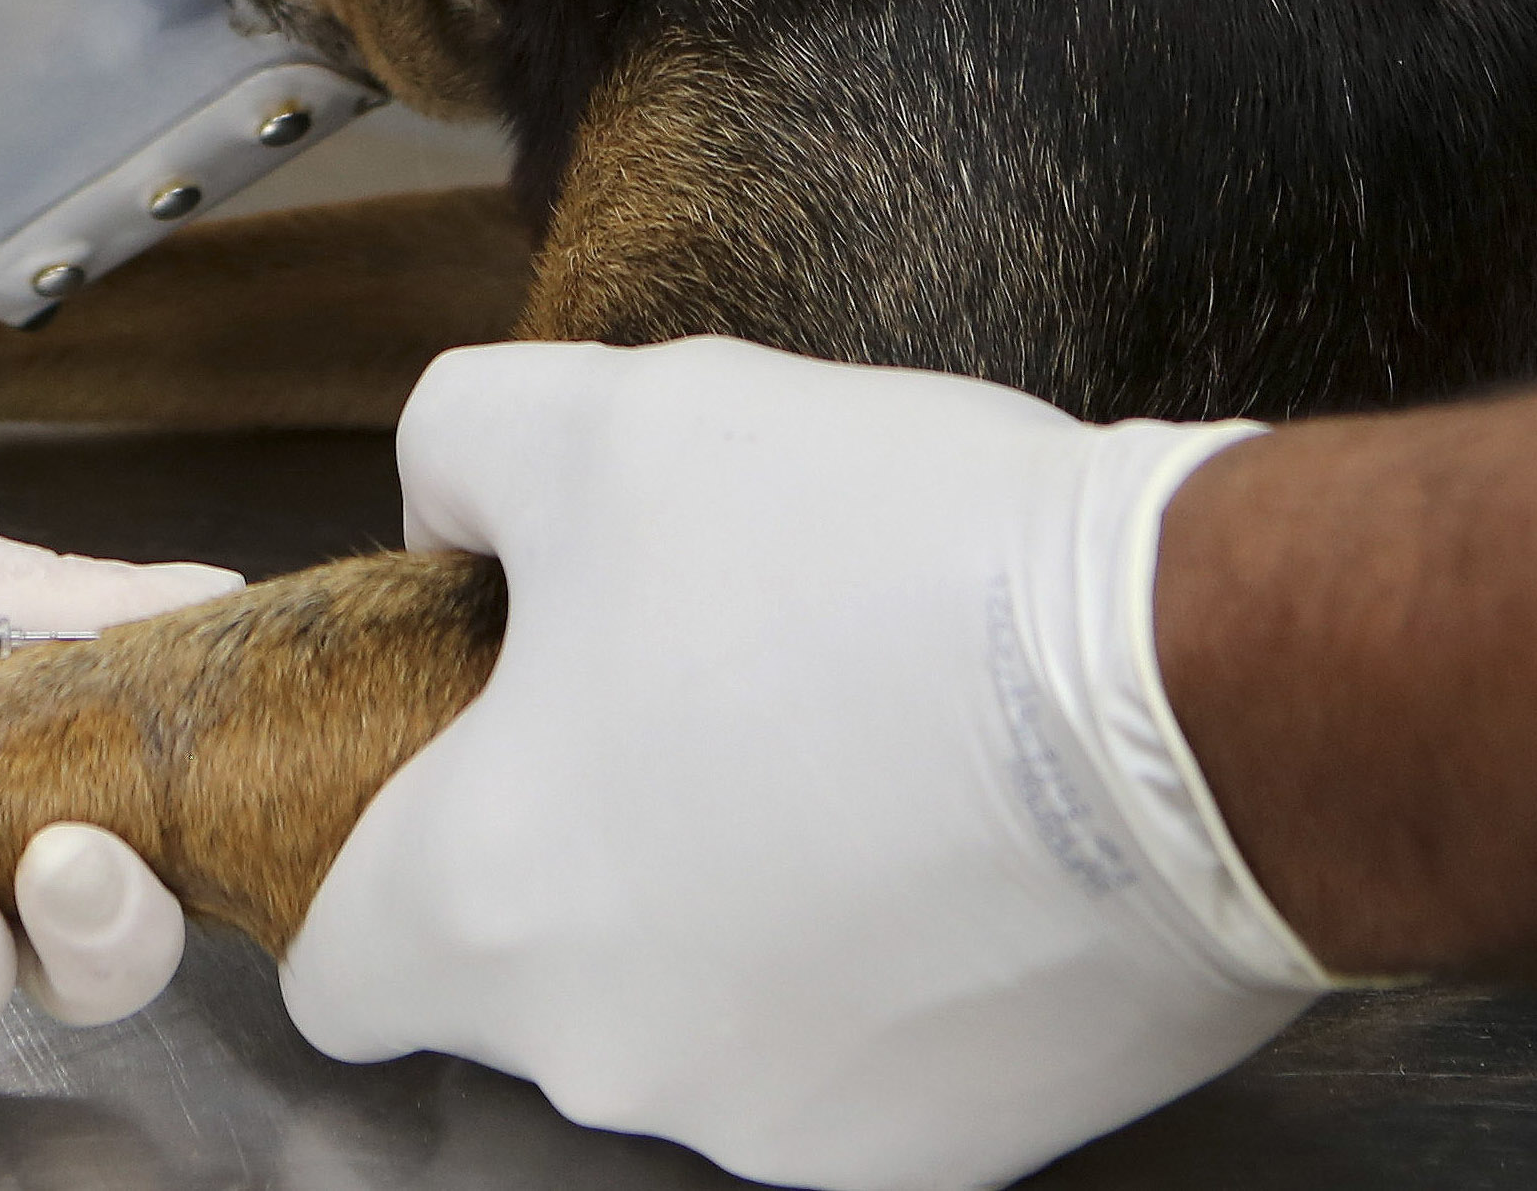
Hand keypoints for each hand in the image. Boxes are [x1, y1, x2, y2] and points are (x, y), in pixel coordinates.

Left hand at [279, 339, 1329, 1190]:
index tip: (463, 765)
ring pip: (706, 1013)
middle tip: (698, 687)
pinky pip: (869, 1047)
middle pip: (537, 978)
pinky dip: (891, 956)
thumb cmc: (897, 570)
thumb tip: (449, 501)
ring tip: (856, 733)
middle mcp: (617, 1056)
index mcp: (493, 905)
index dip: (381, 847)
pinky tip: (962, 822)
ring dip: (746, 900)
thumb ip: (461, 449)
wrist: (1196, 698)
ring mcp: (790, 1122)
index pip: (340, 965)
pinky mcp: (951, 1148)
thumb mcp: (618, 418)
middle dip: (595, 846)